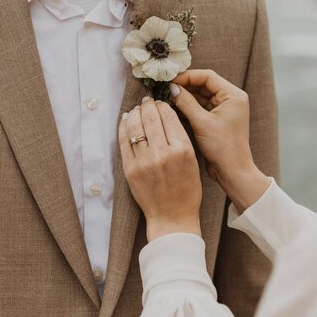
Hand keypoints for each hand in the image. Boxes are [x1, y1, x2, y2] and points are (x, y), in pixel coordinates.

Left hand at [119, 97, 201, 241]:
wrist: (172, 216)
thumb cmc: (187, 190)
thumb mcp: (193, 160)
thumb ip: (180, 137)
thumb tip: (166, 114)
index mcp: (182, 149)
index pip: (168, 116)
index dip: (162, 105)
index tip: (160, 103)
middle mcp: (163, 152)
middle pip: (150, 117)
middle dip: (148, 105)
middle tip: (147, 101)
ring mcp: (144, 161)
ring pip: (135, 126)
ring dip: (135, 113)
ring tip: (137, 109)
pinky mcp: (130, 169)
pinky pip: (124, 141)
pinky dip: (124, 127)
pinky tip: (126, 120)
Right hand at [171, 70, 269, 212]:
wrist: (232, 171)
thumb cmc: (223, 147)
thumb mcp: (202, 122)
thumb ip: (186, 102)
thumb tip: (172, 88)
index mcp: (233, 95)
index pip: (207, 77)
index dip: (188, 76)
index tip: (170, 80)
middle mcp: (230, 99)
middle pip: (203, 85)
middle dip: (185, 86)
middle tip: (165, 88)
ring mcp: (223, 109)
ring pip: (200, 96)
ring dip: (185, 96)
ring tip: (167, 97)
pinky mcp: (216, 119)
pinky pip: (200, 107)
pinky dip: (188, 106)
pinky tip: (174, 106)